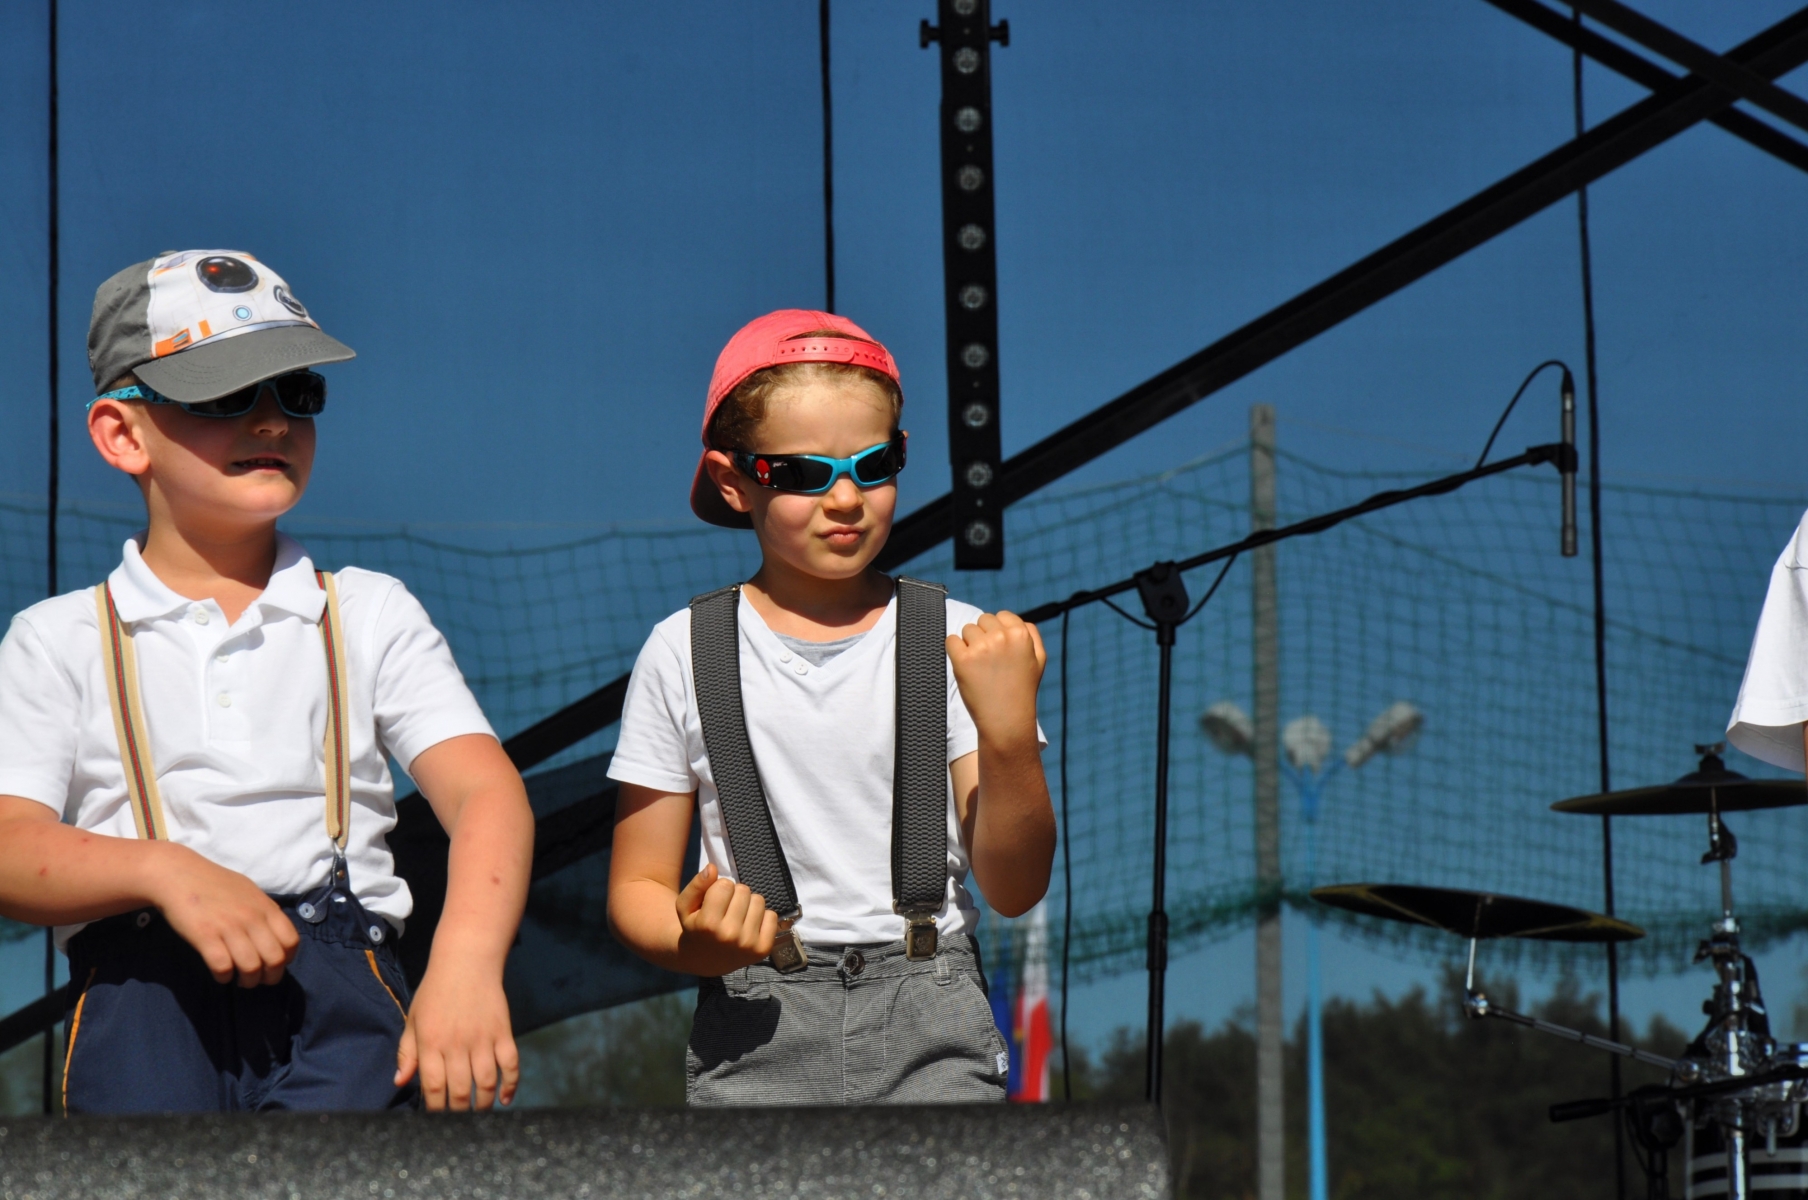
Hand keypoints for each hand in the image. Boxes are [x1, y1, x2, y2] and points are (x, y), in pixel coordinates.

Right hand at [149, 843, 300, 986]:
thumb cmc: (216, 884)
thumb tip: (275, 936)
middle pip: (275, 960)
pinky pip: (223, 967)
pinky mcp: (205, 936)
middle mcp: (252, 918)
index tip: (275, 964)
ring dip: (247, 981)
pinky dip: (224, 977)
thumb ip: (264, 912)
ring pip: (251, 967)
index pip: (291, 941)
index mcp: (266, 907)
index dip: (287, 959)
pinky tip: (221, 973)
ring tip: (240, 980)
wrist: (179, 875)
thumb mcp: (250, 892)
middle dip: (270, 977)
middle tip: (258, 979)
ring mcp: (229, 927)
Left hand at [395, 964, 519, 1110]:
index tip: (435, 1120)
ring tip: (479, 1113)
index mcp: (431, 1042)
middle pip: (461, 1091)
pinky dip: (511, 1085)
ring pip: (487, 1083)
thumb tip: (400, 1082)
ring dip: (483, 1104)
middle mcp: (457, 1044)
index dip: (435, 1110)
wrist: (466, 960)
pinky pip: (511, 1064)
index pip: (433, 1088)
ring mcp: (483, 1039)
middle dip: (459, 1113)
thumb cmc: (435, 991)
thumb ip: (407, 1052)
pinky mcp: (503, 1032)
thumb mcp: (414, 1019)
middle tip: (458, 1121)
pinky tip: (505, 1099)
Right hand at [675, 863, 777, 975]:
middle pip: (744, 890)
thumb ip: (696, 885)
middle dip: (734, 895)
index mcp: (708, 924)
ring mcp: (748, 943)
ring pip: (759, 900)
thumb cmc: (695, 927)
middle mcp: (729, 935)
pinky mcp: (763, 949)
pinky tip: (749, 926)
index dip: (719, 889)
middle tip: (726, 910)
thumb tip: (712, 868)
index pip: (725, 885)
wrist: (704, 960)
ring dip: (749, 904)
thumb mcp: (685, 906)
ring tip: (737, 917)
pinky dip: (762, 917)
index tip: (714, 902)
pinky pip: (772, 916)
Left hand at [947, 611, 1046, 748]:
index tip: (999, 649)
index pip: (1002, 615)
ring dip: (969, 644)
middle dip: (984, 636)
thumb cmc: (1022, 691)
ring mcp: (981, 648)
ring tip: (980, 668)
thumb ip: (1032, 635)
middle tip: (989, 661)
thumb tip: (1017, 619)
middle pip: (983, 620)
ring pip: (967, 630)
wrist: (1006, 721)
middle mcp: (1001, 637)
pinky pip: (951, 640)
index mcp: (1021, 634)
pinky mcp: (963, 660)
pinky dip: (955, 650)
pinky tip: (965, 666)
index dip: (998, 631)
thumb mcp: (1038, 660)